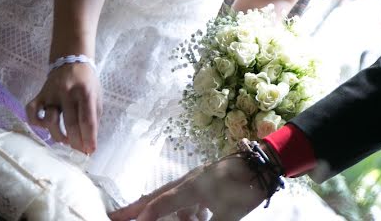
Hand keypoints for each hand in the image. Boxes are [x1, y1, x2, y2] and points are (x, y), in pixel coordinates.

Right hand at [25, 63, 101, 153]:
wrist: (72, 62)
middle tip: (79, 151)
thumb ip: (94, 117)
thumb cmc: (87, 83)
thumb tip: (90, 142)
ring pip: (50, 121)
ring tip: (65, 140)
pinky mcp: (39, 95)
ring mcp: (51, 94)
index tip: (90, 151)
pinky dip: (36, 123)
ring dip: (58, 135)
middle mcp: (68, 93)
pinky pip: (31, 112)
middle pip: (70, 123)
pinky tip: (45, 127)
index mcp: (86, 93)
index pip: (87, 119)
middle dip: (76, 142)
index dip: (89, 137)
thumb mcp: (97, 96)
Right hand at [108, 155, 271, 220]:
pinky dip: (184, 211)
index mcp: (191, 187)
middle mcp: (190, 181)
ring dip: (163, 212)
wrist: (266, 164)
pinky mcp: (208, 181)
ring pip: (173, 198)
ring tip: (154, 218)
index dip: (143, 217)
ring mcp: (199, 179)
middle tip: (114, 216)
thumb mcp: (227, 216)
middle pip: (157, 196)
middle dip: (135, 208)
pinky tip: (193, 218)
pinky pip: (188, 198)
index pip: (160, 204)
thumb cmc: (245, 188)